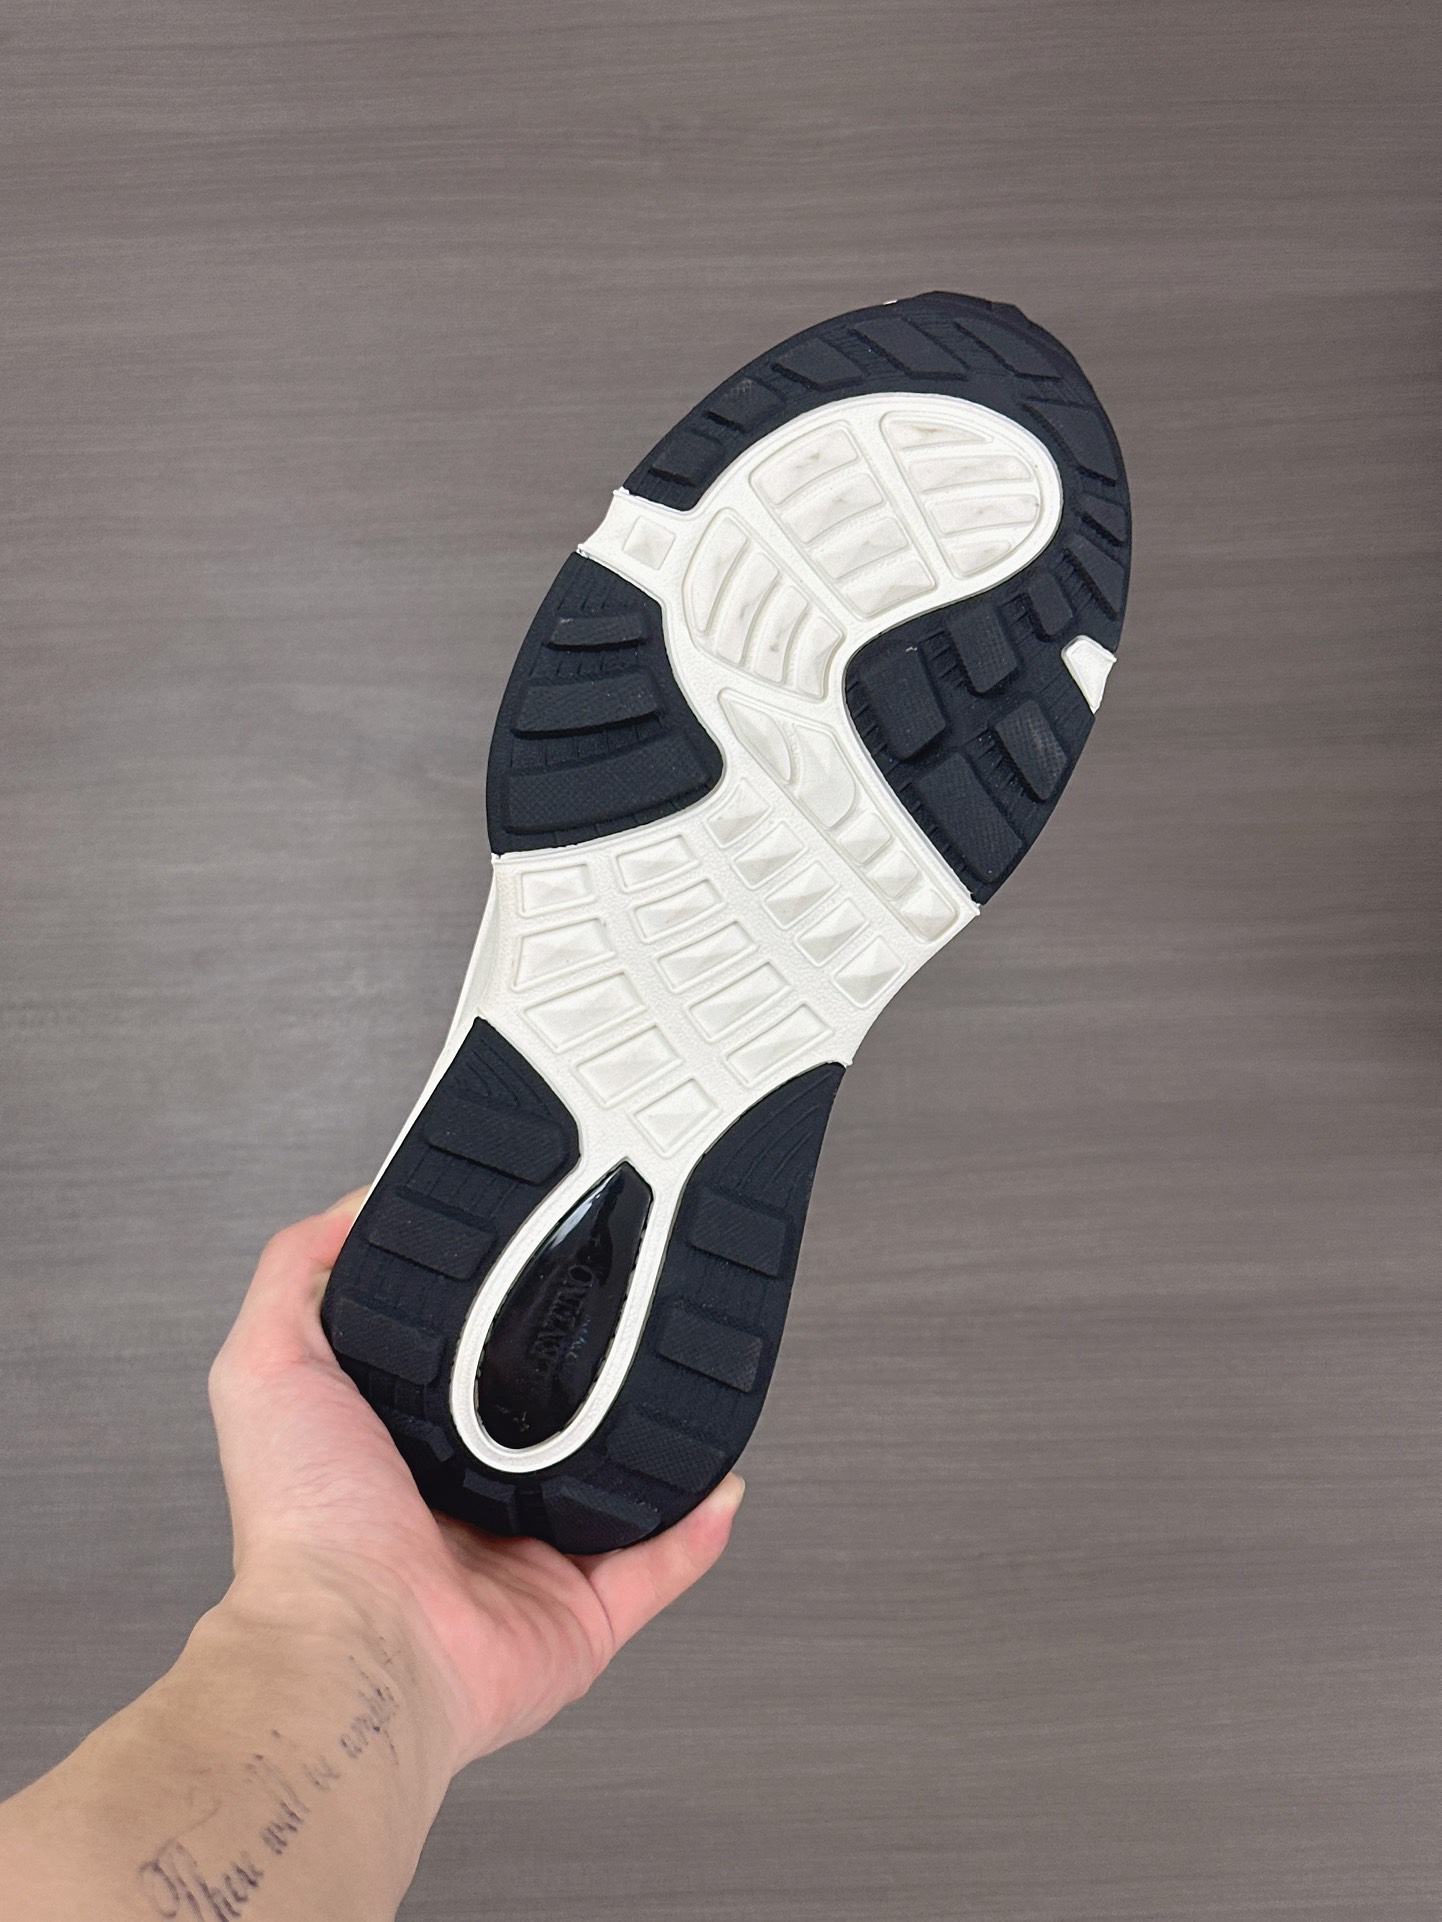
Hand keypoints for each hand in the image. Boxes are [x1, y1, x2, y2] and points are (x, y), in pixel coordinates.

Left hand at [207, 1196, 742, 1775]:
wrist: (359, 1643)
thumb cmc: (306, 1526)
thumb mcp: (267, 1366)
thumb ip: (297, 1275)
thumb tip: (353, 1208)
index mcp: (403, 1455)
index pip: (462, 1373)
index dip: (500, 1323)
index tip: (541, 1266)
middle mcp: (467, 1511)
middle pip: (547, 1430)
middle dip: (590, 1382)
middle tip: (634, 1318)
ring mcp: (529, 1565)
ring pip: (614, 1494)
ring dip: (655, 1448)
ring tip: (690, 1384)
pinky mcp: (582, 1615)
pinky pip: (661, 1566)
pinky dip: (697, 1529)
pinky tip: (722, 1480)